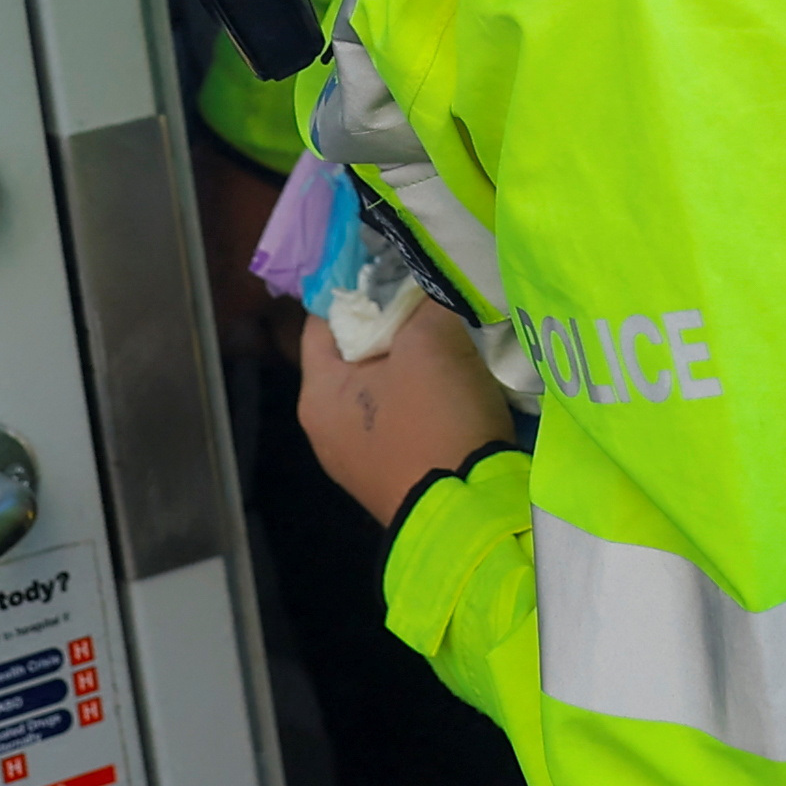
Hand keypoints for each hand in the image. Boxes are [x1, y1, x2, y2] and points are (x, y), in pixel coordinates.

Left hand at [300, 294, 515, 526]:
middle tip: (433, 306)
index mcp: (317, 394)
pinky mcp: (393, 478)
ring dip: (414, 365)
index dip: (358, 288)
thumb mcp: (431, 342)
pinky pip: (403, 421)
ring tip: (453, 345)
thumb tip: (425, 286)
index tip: (397, 269)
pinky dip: (425, 401)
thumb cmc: (434, 421)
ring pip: (383, 389)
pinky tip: (457, 393)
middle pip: (355, 355)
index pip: (322, 319)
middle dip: (393, 328)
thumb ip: (422, 303)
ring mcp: (357, 460)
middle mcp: (325, 429)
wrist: (469, 516)